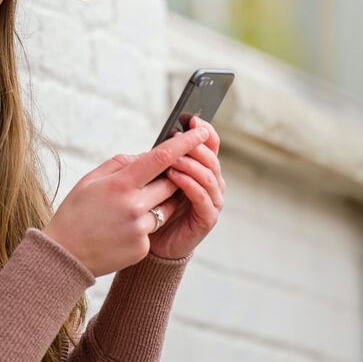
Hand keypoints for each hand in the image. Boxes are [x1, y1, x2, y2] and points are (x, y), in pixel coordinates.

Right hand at [42, 127, 208, 276]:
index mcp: (120, 184)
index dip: (185, 143)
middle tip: (155, 177)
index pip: (161, 158)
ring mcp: (140, 229)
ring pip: (165, 208)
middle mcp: (134, 206)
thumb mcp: (90, 180)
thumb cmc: (75, 212)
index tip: (201, 131)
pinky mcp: (142, 247)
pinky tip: (120, 229)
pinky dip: (143, 225)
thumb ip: (120, 164)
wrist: (65, 254)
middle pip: (171, 183)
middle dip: (170, 177)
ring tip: (127, 208)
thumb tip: (147, 156)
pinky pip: (154, 228)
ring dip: (156, 203)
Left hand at [147, 116, 224, 259]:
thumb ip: (161, 161)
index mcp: (201, 170)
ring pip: (209, 176)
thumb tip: (160, 139)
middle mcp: (211, 183)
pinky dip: (191, 185)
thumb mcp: (154, 178)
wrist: (151, 242)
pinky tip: (175, 177)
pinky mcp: (207, 219)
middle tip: (179, 138)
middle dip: (195, 146)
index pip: (210, 145)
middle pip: (211, 158)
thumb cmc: (152, 207)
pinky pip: (203, 198)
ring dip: (191, 165)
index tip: (192, 119)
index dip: (204, 131)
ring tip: (173, 159)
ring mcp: (211, 201)